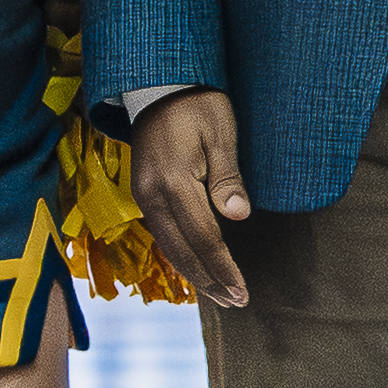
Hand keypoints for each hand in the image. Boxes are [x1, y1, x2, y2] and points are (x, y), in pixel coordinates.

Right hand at [131, 90, 258, 306]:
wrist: (158, 85)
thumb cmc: (198, 105)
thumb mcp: (221, 134)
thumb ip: (228, 178)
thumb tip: (238, 217)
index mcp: (174, 183)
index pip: (204, 239)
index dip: (224, 268)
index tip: (243, 291)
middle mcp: (152, 196)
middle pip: (182, 252)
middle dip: (210, 281)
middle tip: (237, 302)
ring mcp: (144, 196)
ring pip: (169, 248)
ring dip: (195, 275)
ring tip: (221, 294)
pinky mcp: (144, 194)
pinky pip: (163, 235)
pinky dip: (181, 256)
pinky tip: (197, 268)